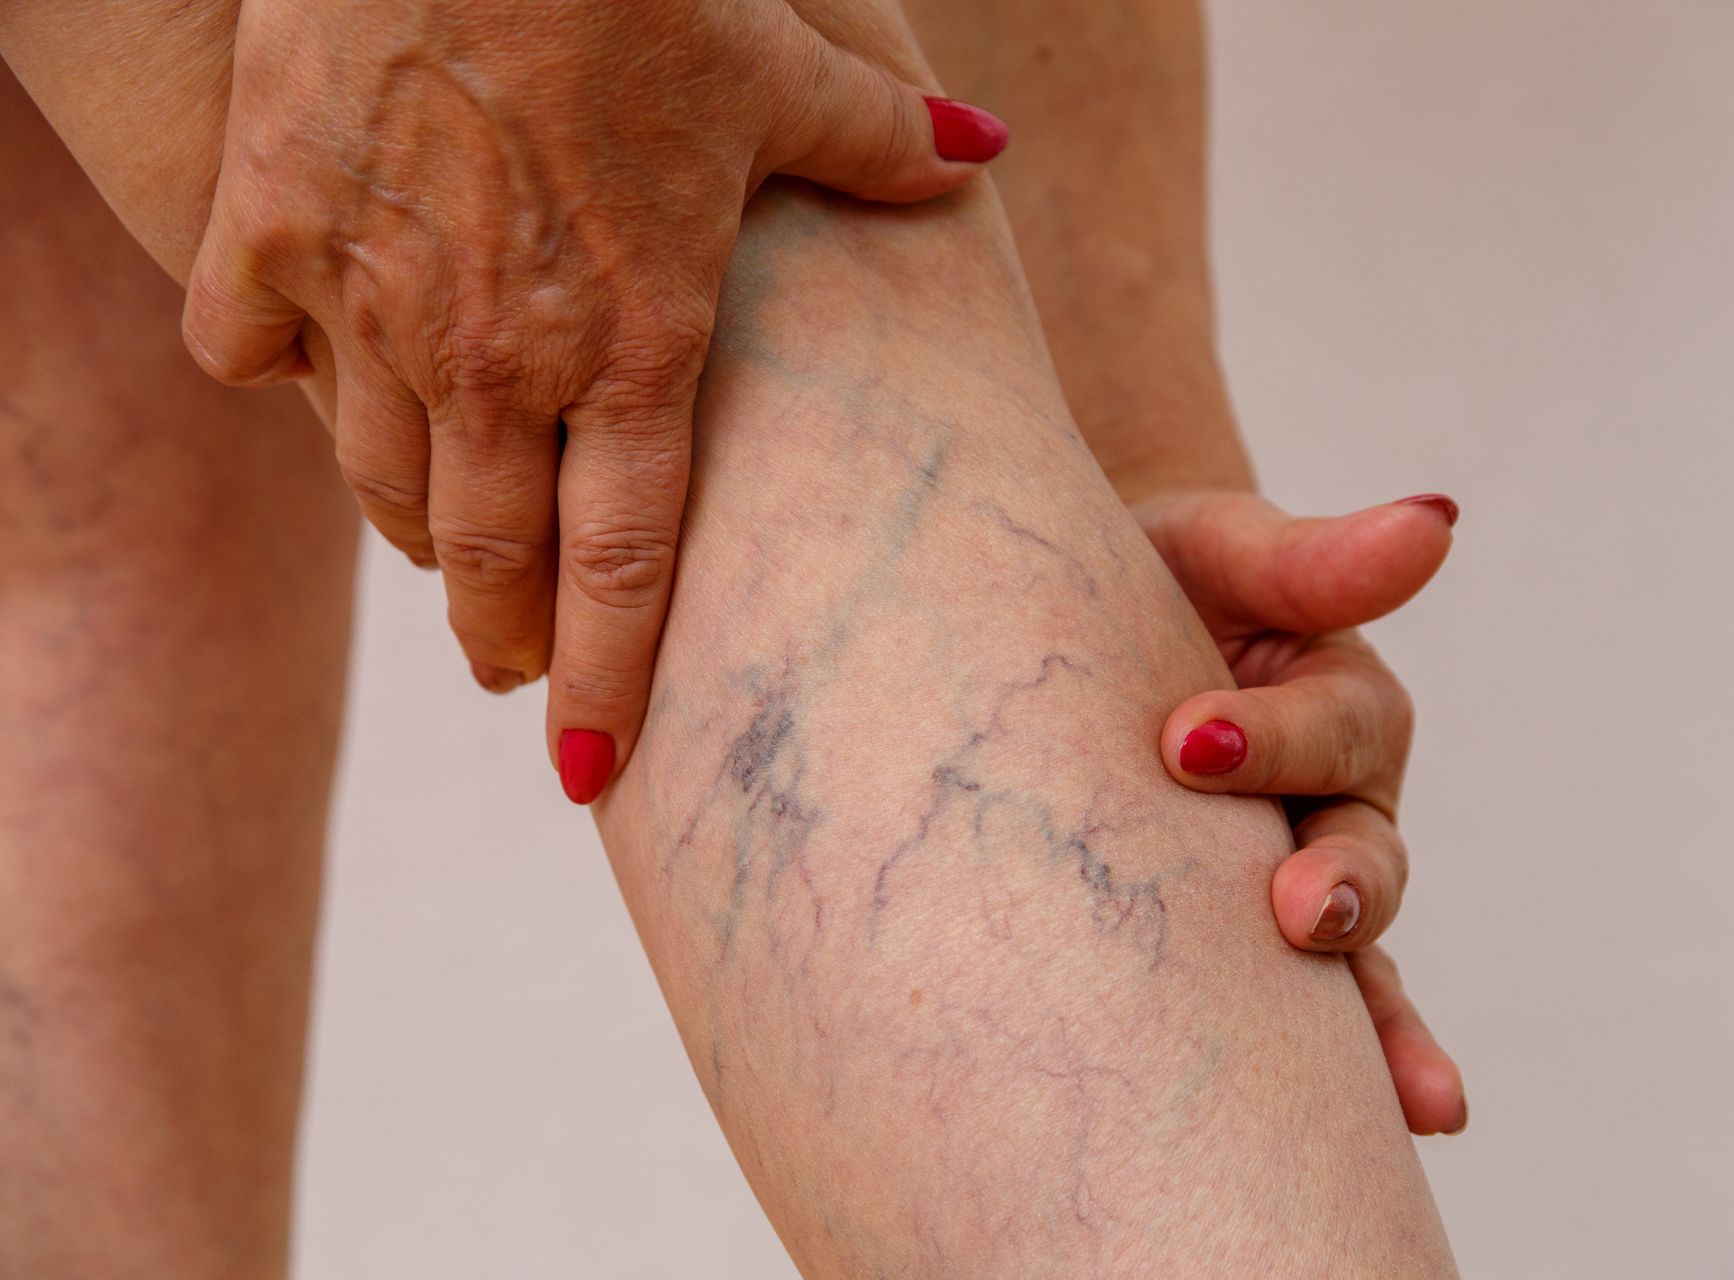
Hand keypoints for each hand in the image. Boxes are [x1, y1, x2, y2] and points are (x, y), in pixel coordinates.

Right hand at [182, 0, 1006, 802]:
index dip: (609, 679)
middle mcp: (501, 355)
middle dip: (503, 641)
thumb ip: (876, 137)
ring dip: (416, 538)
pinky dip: (279, 382)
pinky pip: (249, 358)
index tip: (596, 766)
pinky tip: (313, 382)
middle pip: (492, 558)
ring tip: (445, 560)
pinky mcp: (268, 232)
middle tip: (514, 674)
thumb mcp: (773, 64)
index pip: (625, 563)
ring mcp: (374, 302)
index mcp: (634, 341)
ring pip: (379, 481)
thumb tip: (984, 148)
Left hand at [1138, 489, 1467, 1134]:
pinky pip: (1315, 1011)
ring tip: (1392, 1090)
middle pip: (1365, 852)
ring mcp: (1302, 874)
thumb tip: (1438, 517)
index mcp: (1344, 699)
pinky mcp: (1250, 936)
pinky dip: (1359, 1063)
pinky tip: (1407, 1123)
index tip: (1185, 737)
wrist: (1086, 620)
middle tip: (1297, 908)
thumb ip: (1316, 558)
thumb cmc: (1158, 577)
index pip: (1333, 725)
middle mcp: (1341, 799)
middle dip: (1338, 887)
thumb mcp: (1223, 548)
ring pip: (1354, 952)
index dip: (1272, 737)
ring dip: (1371, 1018)